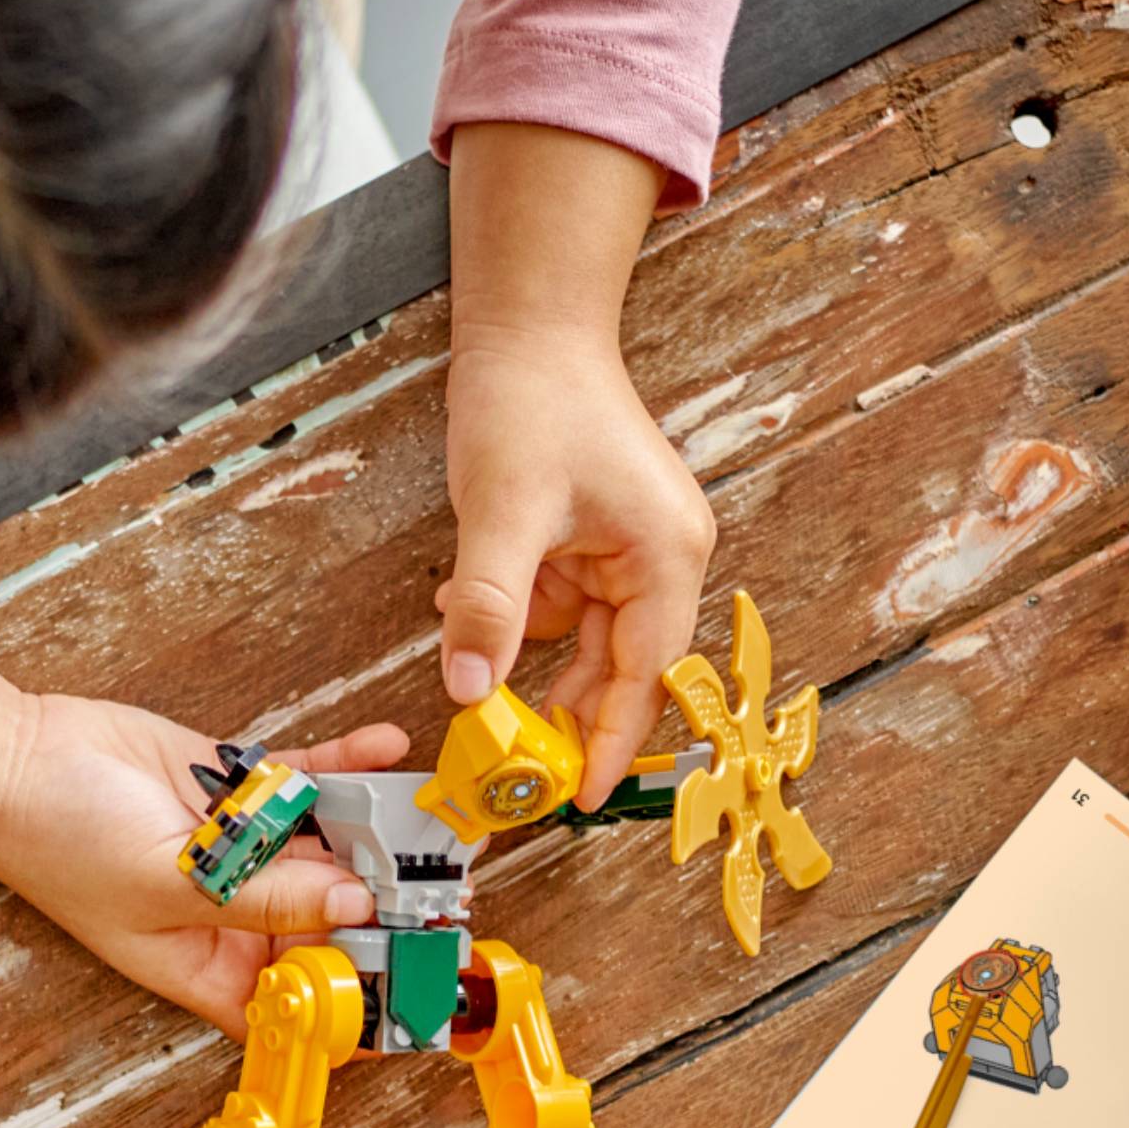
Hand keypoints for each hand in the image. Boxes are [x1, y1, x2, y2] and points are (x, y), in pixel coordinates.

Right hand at [0, 692, 406, 1030]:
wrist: (13, 755)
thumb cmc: (60, 841)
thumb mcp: (171, 885)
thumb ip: (267, 897)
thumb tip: (353, 907)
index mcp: (206, 964)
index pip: (293, 1003)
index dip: (351, 1007)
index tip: (412, 990)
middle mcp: (229, 914)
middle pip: (323, 925)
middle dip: (379, 910)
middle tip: (441, 892)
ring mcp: (237, 850)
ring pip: (324, 851)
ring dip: (372, 834)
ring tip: (424, 819)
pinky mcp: (236, 790)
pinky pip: (305, 784)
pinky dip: (345, 767)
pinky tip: (385, 751)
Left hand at [439, 329, 716, 807]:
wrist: (527, 328)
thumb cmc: (530, 402)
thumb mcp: (500, 512)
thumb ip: (489, 607)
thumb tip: (469, 691)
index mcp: (666, 556)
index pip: (646, 677)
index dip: (608, 743)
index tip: (574, 799)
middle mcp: (664, 558)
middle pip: (620, 668)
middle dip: (560, 710)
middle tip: (507, 767)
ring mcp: (633, 550)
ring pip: (584, 640)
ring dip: (522, 651)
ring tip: (469, 656)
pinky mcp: (598, 541)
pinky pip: (560, 605)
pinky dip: (515, 613)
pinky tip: (462, 596)